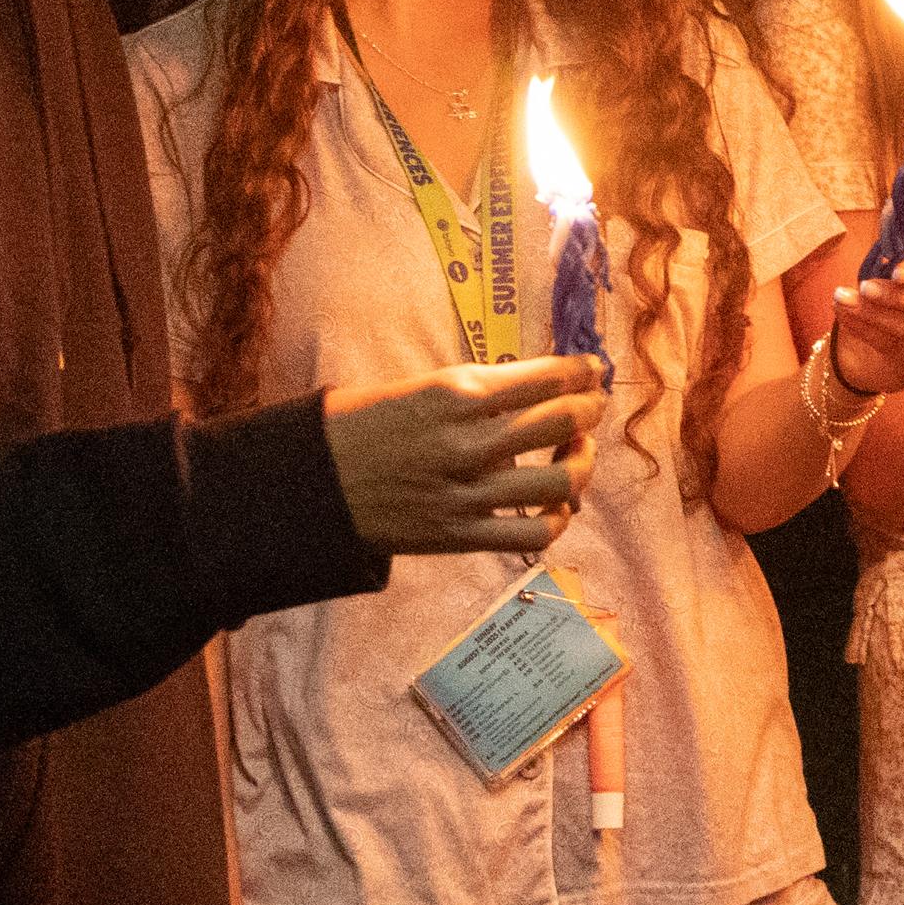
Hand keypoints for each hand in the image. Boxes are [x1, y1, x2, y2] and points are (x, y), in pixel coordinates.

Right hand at [320, 359, 602, 553]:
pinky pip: (535, 534)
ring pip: (561, 482)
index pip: (547, 378)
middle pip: (563, 422)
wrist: (310, 483)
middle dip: (589, 410)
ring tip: (576, 453)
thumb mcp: (420, 387)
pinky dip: (557, 519)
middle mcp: (468, 442)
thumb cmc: (362, 425)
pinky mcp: (461, 534)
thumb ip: (480, 390)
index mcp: (456, 394)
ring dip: (581, 463)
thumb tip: (541, 385)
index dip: (582, 372)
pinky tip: (555, 505)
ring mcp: (467, 493)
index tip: (592, 370)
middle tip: (591, 406)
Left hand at [828, 255, 903, 396]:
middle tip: (865, 287)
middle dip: (899, 296)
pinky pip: (894, 346)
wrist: (886, 352)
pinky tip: (844, 315)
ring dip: (878, 315)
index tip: (895, 271)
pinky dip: (865, 330)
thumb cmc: (894, 305)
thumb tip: (878, 259)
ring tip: (844, 301)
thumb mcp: (895, 283)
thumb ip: (891, 273)